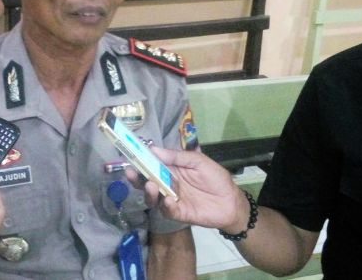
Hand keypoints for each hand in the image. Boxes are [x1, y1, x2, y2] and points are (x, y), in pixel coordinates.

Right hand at [126, 147, 248, 230]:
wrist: (231, 200)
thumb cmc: (215, 178)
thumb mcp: (197, 161)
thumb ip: (176, 156)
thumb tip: (152, 148)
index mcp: (170, 170)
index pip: (151, 165)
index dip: (140, 160)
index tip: (129, 154)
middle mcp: (167, 185)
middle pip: (146, 182)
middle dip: (136, 178)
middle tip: (130, 172)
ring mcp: (171, 200)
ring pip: (152, 198)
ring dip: (148, 192)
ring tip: (150, 184)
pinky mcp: (178, 214)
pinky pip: (167, 211)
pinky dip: (165, 205)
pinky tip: (167, 199)